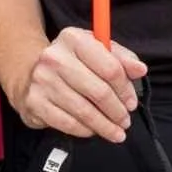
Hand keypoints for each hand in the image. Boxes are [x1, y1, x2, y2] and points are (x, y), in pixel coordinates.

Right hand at [10, 27, 146, 142]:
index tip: (131, 102)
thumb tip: (140, 70)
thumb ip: (121, 58)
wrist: (30, 71)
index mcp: (74, 39)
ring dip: (104, 125)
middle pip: (98, 91)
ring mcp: (42, 80)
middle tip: (125, 121)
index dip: (125, 89)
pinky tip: (93, 131)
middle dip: (116, 111)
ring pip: (84, 111)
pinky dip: (84, 130)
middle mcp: (55, 57)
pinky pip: (67, 123)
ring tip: (115, 132)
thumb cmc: (72, 61)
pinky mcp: (34, 102)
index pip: (110, 67)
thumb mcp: (96, 50)